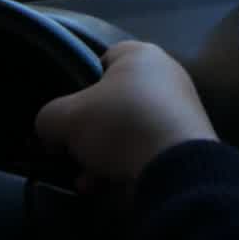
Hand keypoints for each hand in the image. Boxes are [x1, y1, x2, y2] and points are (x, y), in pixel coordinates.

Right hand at [35, 41, 216, 188]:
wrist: (175, 165)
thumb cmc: (119, 125)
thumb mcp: (65, 117)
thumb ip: (49, 117)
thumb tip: (52, 131)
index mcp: (141, 54)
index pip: (101, 59)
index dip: (79, 83)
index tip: (67, 110)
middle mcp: (167, 74)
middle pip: (114, 99)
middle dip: (89, 129)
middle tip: (72, 148)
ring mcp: (182, 107)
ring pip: (129, 128)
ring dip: (102, 153)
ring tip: (86, 178)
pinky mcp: (189, 139)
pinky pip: (148, 146)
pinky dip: (125, 163)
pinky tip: (105, 185)